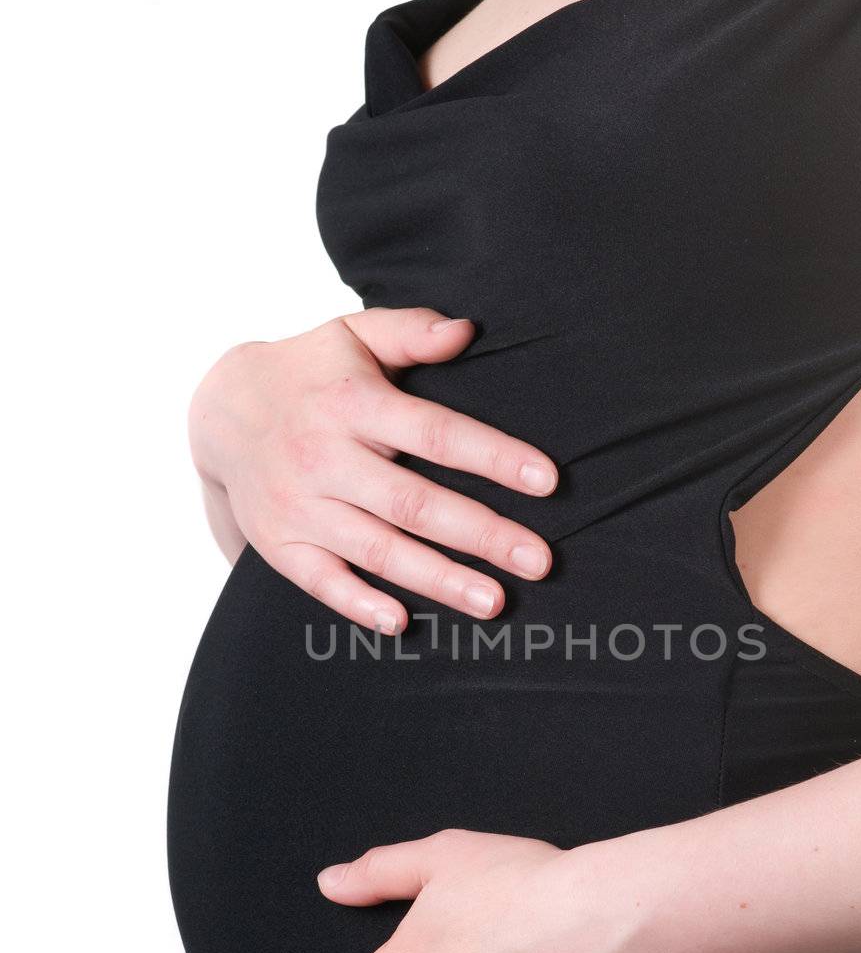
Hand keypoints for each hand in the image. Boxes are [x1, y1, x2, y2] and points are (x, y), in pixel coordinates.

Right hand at [188, 309, 557, 630]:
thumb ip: (411, 331)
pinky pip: (321, 581)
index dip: (493, 457)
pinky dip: (358, 603)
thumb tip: (467, 331)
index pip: (436, 433)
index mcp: (354, 404)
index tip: (548, 481)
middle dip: (482, 534)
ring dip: (438, 579)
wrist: (220, 412)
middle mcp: (325, 457)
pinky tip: (402, 621)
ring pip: (378, 549)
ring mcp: (301, 506)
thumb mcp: (352, 336)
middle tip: (540, 561)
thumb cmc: (310, 373)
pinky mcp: (281, 544)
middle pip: (415, 503)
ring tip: (494, 602)